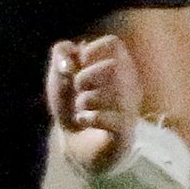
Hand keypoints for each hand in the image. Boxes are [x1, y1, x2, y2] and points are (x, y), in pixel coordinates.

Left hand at [46, 35, 141, 173]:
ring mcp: (130, 108)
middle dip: (85, 78)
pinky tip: (84, 120)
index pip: (114, 44)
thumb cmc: (70, 105)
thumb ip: (60, 54)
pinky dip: (90, 118)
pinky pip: (112, 119)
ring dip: (85, 100)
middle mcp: (130, 83)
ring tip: (81, 109)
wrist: (74, 145)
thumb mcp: (59, 76)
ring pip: (114, 93)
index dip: (91, 50)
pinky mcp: (125, 132)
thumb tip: (70, 58)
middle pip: (113, 66)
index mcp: (118, 65)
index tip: (79, 65)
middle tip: (78, 91)